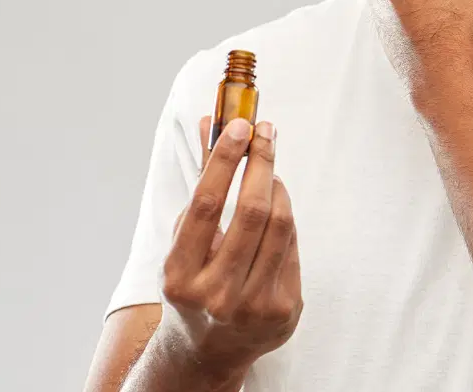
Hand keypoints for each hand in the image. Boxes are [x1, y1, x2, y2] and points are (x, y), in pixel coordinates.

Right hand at [157, 114, 302, 378]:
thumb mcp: (184, 242)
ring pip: (280, 225)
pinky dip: (284, 219)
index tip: (239, 125)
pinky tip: (276, 209)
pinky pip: (292, 246)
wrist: (209, 348)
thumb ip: (200, 186)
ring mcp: (253, 306)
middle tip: (265, 132)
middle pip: (251, 212)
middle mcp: (216, 295)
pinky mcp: (284, 310)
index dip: (225, 160)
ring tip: (269, 170)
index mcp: (180, 276)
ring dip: (277, 186)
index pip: (206, 205)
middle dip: (261, 163)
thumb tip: (209, 123)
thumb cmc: (194, 283)